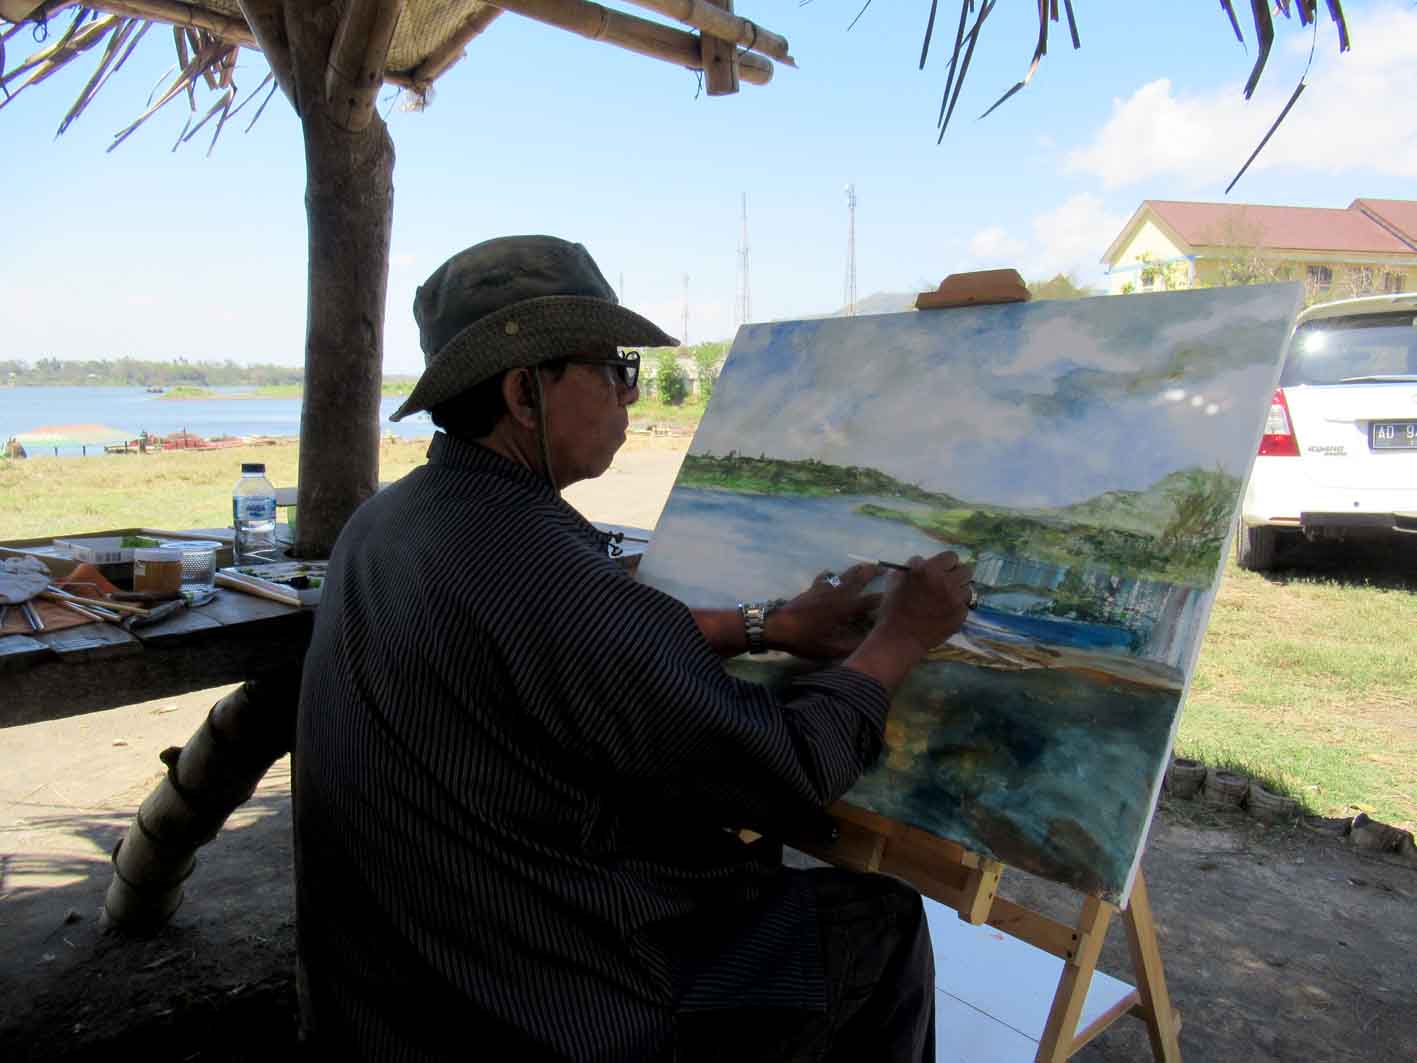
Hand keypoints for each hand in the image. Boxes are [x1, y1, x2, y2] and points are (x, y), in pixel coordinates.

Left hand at [766, 562, 883, 659]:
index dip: (884, 599)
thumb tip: (870, 643)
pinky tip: (833, 575)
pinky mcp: (812, 588)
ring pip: (844, 574)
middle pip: (859, 578)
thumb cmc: (804, 639)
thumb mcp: (829, 649)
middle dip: (873, 571)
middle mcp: (838, 594)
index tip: (895, 595)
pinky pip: (826, 576)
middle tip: (884, 567)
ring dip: (857, 569)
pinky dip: (833, 574)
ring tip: (866, 566)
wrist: (777, 626)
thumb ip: (851, 646)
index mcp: (845, 608)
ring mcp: (824, 588)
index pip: (870, 601)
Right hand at [842, 551, 972, 692]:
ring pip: (968, 588)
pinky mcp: (960, 615)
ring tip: (947, 599)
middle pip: (965, 570)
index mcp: (929, 570)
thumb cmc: (892, 608)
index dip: (946, 563)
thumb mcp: (895, 581)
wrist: (899, 638)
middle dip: (956, 575)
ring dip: (959, 591)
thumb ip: (911, 567)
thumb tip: (922, 562)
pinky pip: (965, 605)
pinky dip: (957, 607)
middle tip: (947, 583)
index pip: (951, 556)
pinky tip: (945, 613)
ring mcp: (955, 599)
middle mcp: (946, 582)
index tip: (941, 570)